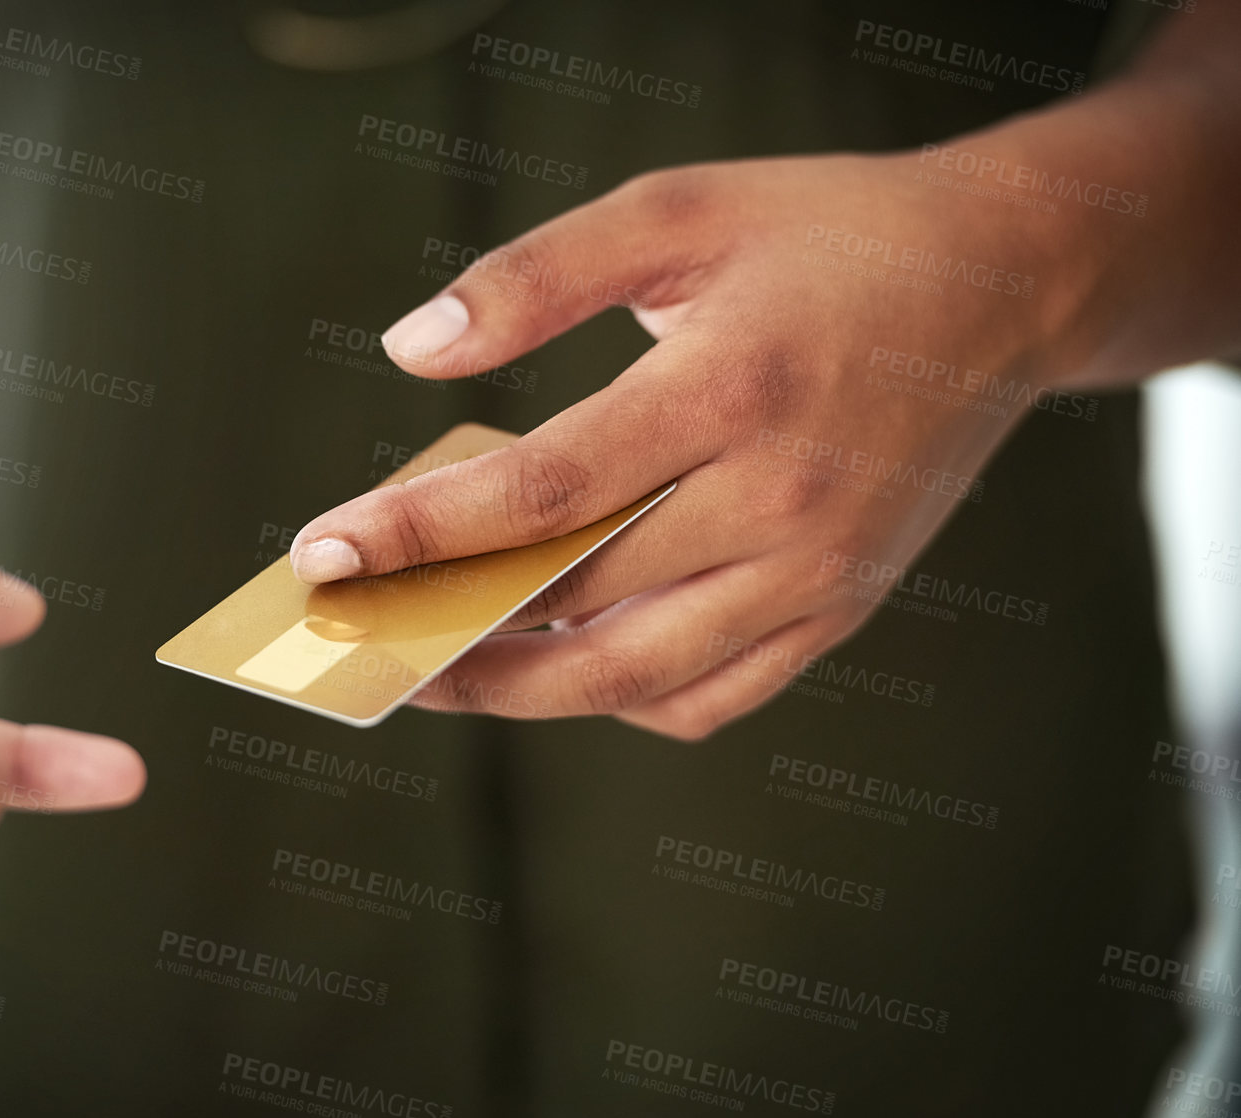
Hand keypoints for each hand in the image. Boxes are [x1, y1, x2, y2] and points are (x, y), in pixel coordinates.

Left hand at [288, 150, 1086, 737]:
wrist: (1002, 284)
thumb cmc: (825, 237)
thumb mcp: (679, 211)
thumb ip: (536, 275)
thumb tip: (411, 352)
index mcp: (733, 389)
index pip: (544, 491)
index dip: (421, 530)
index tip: (323, 553)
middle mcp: (780, 501)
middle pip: (578, 604)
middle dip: (443, 626)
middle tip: (348, 634)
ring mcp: (817, 572)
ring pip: (636, 677)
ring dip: (519, 691)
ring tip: (430, 670)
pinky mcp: (839, 608)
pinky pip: (712, 695)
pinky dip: (623, 699)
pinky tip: (562, 667)